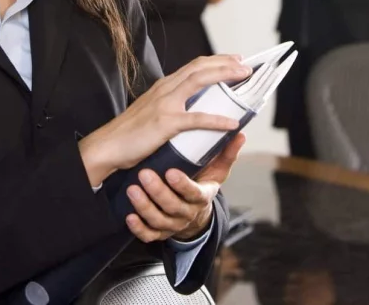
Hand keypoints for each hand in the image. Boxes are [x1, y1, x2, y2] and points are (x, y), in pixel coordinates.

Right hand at [78, 56, 250, 186]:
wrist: (108, 145)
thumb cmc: (130, 132)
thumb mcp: (152, 110)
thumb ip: (170, 104)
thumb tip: (192, 106)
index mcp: (164, 86)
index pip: (195, 65)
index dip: (217, 60)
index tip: (236, 60)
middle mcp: (166, 88)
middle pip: (201, 67)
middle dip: (226, 63)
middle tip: (247, 67)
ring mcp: (166, 104)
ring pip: (200, 81)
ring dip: (225, 76)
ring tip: (243, 78)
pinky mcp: (166, 123)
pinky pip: (196, 118)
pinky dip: (216, 119)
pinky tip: (232, 123)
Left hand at [125, 133, 245, 242]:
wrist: (195, 210)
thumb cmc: (203, 182)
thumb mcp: (217, 169)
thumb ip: (226, 152)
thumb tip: (240, 133)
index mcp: (202, 196)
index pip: (194, 193)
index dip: (183, 186)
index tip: (171, 172)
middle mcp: (188, 213)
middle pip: (173, 207)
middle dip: (158, 191)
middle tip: (144, 174)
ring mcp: (173, 224)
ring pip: (159, 221)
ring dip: (144, 206)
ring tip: (132, 190)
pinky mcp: (160, 232)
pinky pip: (149, 235)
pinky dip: (138, 228)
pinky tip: (128, 216)